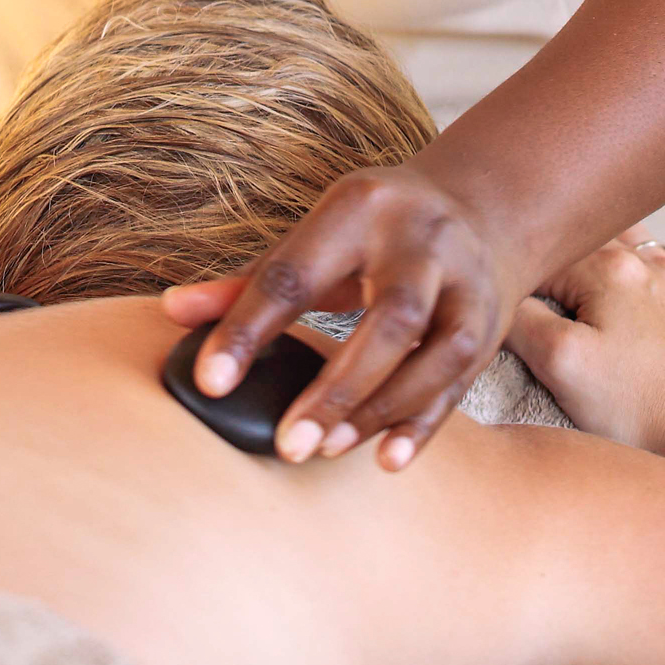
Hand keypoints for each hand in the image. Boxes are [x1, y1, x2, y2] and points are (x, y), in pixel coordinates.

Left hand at [161, 162, 515, 471]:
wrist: (485, 205)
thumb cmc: (373, 229)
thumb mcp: (311, 236)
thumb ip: (245, 281)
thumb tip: (171, 312)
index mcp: (359, 208)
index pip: (293, 272)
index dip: (247, 328)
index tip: (210, 383)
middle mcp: (423, 241)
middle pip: (391, 316)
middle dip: (338, 386)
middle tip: (288, 444)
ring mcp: (467, 283)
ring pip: (437, 353)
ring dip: (381, 409)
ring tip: (325, 449)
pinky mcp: (492, 325)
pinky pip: (462, 382)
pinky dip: (424, 425)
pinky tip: (387, 459)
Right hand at [502, 228, 664, 450]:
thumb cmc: (637, 409)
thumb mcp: (558, 362)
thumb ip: (517, 317)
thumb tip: (497, 295)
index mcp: (610, 266)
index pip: (537, 256)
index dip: (514, 285)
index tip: (509, 316)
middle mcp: (648, 262)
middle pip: (577, 247)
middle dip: (553, 273)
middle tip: (538, 315)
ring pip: (616, 251)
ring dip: (589, 271)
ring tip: (573, 307)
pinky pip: (646, 279)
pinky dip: (621, 288)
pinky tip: (614, 322)